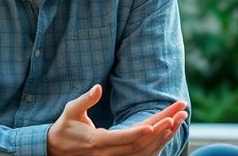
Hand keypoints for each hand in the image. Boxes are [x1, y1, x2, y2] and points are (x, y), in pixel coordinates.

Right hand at [47, 84, 187, 155]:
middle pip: (140, 144)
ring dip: (164, 136)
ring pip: (144, 151)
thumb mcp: (71, 110)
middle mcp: (108, 153)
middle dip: (162, 129)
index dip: (139, 132)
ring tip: (179, 119)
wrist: (57, 149)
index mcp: (97, 141)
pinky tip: (168, 131)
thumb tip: (97, 88)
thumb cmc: (65, 127)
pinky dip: (157, 144)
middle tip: (179, 113)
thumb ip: (85, 100)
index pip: (123, 138)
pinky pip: (142, 154)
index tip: (154, 123)